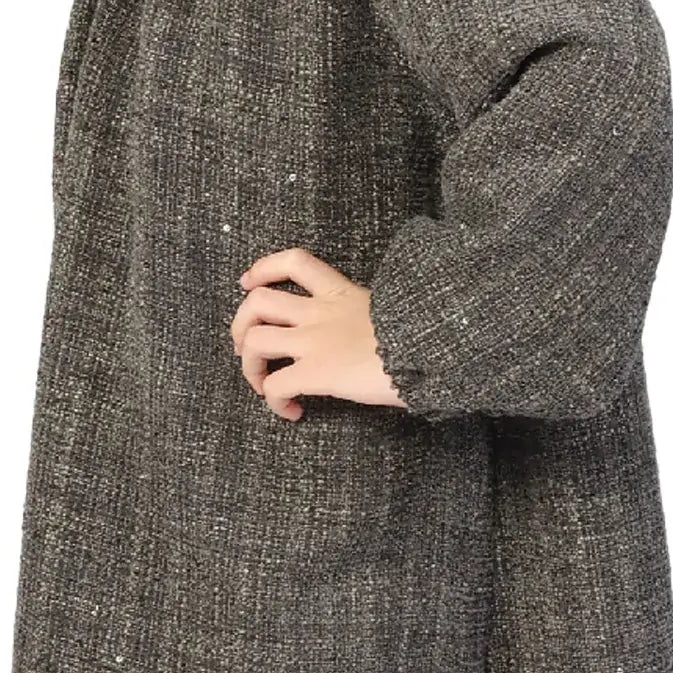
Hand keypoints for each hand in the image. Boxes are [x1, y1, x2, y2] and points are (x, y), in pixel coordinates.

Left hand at [230, 246, 407, 419]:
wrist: (431, 347)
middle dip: (241, 325)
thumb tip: (369, 335)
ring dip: (249, 365)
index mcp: (340, 293)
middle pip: (256, 302)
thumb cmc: (421, 333)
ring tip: (263, 382)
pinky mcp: (316, 372)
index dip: (264, 268)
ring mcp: (314, 342)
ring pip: (254, 341)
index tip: (249, 281)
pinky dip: (273, 401)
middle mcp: (319, 313)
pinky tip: (292, 411)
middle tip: (246, 346)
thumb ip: (370, 317)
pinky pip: (274, 386)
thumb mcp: (393, 311)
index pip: (294, 261)